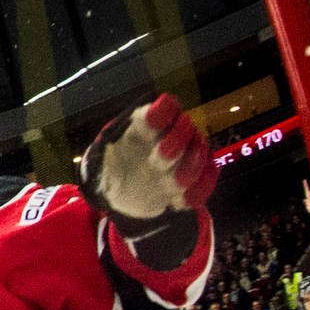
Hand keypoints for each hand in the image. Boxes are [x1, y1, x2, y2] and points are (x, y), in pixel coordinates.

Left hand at [80, 94, 217, 231]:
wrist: (126, 194)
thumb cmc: (114, 169)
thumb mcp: (102, 159)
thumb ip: (107, 151)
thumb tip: (107, 147)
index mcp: (148, 124)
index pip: (165, 107)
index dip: (161, 115)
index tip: (150, 126)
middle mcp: (172, 134)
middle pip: (185, 128)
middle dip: (174, 144)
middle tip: (158, 161)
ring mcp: (188, 154)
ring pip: (200, 153)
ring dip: (189, 169)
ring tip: (172, 185)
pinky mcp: (198, 175)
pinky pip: (207, 179)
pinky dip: (197, 191)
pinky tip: (180, 201)